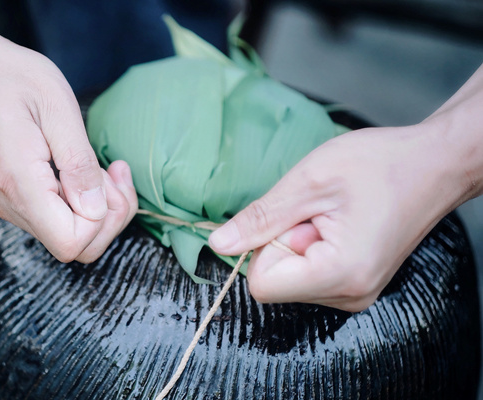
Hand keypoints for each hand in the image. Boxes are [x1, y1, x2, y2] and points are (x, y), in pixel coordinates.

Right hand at [0, 5, 136, 262]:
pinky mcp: (6, 195)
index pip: (72, 241)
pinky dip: (75, 202)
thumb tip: (96, 208)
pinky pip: (49, 217)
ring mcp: (4, 201)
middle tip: (116, 173)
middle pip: (72, 246)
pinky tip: (81, 170)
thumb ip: (78, 162)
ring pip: (62, 234)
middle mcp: (7, 202)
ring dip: (95, 208)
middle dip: (108, 217)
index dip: (105, 218)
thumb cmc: (5, 74)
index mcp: (19, 182)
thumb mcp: (55, 105)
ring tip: (104, 167)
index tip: (112, 174)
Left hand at [209, 123, 471, 311]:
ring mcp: (355, 293)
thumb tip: (218, 244)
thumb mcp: (309, 182)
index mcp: (339, 274)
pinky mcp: (356, 284)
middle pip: (275, 283)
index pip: (261, 285)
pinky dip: (311, 246)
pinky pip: (308, 274)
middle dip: (284, 242)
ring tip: (332, 215)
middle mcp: (349, 295)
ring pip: (290, 278)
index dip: (265, 245)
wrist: (434, 165)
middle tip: (319, 212)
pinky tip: (338, 223)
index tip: (295, 217)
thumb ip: (260, 218)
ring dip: (298, 242)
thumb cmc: (380, 164)